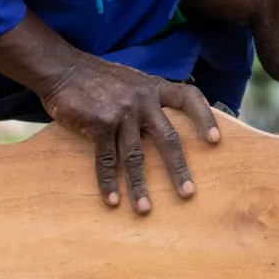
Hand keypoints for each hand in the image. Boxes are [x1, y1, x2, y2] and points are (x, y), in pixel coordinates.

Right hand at [39, 54, 219, 213]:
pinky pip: (106, 159)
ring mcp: (122, 112)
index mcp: (154, 88)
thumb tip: (163, 125)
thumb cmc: (96, 78)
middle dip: (178, 169)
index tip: (215, 141)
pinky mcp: (100, 123)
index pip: (189, 98)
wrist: (62, 69)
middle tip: (187, 193)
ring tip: (145, 209)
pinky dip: (109, 182)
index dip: (204, 118)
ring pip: (135, 156)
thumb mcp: (130, 81)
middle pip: (168, 138)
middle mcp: (142, 100)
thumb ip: (148, 98)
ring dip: (139, 186)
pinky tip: (112, 200)